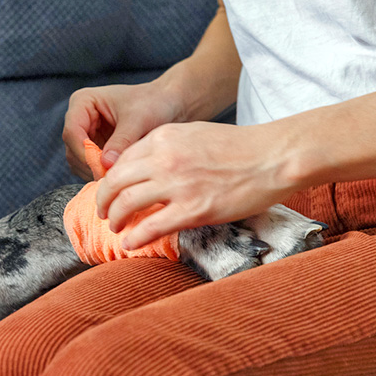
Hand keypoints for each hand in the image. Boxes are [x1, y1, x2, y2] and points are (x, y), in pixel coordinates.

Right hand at [62, 81, 183, 179]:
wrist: (166, 103)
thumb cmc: (152, 103)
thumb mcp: (138, 120)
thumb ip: (122, 141)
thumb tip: (106, 164)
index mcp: (83, 102)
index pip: (72, 131)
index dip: (84, 152)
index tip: (102, 168)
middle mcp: (79, 117)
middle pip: (72, 148)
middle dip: (90, 165)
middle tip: (111, 178)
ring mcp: (85, 133)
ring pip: (78, 160)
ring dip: (94, 171)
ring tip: (117, 177)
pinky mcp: (94, 146)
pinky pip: (89, 165)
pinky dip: (100, 172)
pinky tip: (117, 175)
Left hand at [96, 120, 302, 249]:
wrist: (273, 156)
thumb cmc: (239, 147)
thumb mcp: (194, 133)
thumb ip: (167, 147)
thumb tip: (146, 167)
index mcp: (164, 137)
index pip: (122, 160)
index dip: (111, 178)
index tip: (110, 190)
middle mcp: (164, 158)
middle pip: (116, 181)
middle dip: (103, 199)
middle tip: (103, 211)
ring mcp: (177, 184)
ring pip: (127, 203)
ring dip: (115, 218)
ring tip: (115, 226)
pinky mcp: (194, 209)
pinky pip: (151, 226)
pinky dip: (134, 236)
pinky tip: (129, 242)